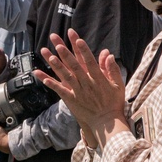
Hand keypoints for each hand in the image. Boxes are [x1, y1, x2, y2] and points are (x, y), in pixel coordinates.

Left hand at [33, 29, 126, 148]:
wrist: (107, 122)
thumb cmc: (113, 103)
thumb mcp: (118, 85)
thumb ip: (112, 69)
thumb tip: (109, 54)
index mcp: (98, 78)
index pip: (89, 61)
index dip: (83, 50)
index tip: (77, 39)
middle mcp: (87, 83)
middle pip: (74, 65)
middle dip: (65, 52)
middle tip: (57, 42)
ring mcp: (78, 91)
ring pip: (65, 75)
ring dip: (56, 65)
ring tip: (47, 54)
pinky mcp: (71, 100)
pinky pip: (60, 90)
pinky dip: (51, 84)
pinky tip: (43, 77)